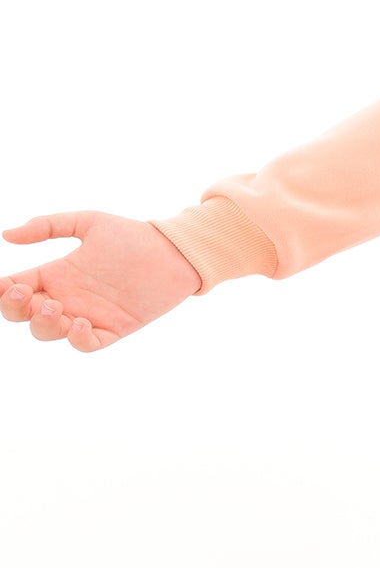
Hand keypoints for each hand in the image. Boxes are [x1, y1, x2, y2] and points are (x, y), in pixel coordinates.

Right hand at [2, 211, 201, 351]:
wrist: (174, 251)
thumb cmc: (133, 235)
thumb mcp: (89, 223)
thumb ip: (48, 226)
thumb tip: (7, 234)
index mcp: (56, 274)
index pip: (16, 288)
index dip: (2, 291)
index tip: (4, 284)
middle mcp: (67, 297)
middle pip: (24, 315)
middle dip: (15, 309)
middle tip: (24, 295)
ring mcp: (88, 314)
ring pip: (50, 332)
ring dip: (44, 324)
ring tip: (55, 306)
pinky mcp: (113, 328)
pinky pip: (87, 344)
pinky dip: (77, 339)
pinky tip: (80, 323)